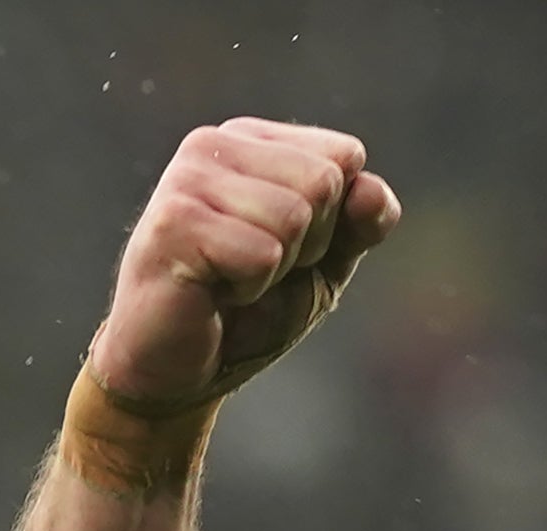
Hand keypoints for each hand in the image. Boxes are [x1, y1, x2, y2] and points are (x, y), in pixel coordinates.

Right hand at [87, 119, 400, 419]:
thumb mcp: (322, 265)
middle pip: (323, 181)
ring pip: (294, 217)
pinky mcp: (174, 221)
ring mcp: (189, 177)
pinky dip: (249, 289)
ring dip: (274, 271)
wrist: (177, 373)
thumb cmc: (245, 313)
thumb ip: (359, 224)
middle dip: (305, 246)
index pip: (344, 156)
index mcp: (252, 141)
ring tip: (229, 282)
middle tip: (253, 270)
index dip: (331, 221)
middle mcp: (216, 144)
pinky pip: (262, 254)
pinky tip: (211, 293)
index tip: (280, 248)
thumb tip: (372, 190)